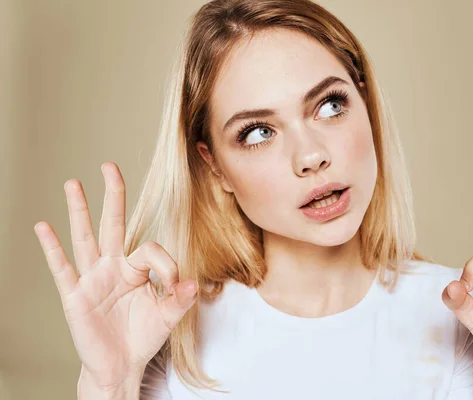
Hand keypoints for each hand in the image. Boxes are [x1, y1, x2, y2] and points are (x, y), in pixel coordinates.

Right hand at [34, 162, 198, 390]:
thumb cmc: (143, 337)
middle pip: (112, 224)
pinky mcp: (75, 296)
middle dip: (113, 196)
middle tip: (109, 166)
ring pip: (85, 238)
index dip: (166, 264)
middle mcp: (113, 267)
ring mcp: (92, 279)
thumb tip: (191, 282)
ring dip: (79, 211)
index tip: (175, 285)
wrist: (121, 366)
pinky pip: (62, 269)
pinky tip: (43, 227)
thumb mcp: (168, 317)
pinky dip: (52, 249)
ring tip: (73, 183)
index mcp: (136, 269)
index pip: (151, 249)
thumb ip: (180, 299)